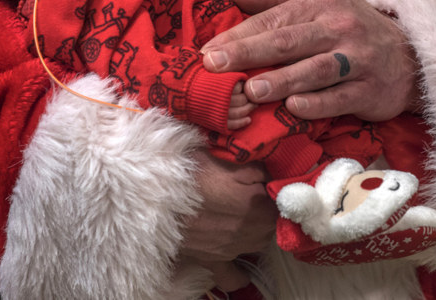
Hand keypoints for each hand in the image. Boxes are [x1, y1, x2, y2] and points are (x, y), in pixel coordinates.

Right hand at [181, 150, 276, 289]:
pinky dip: (239, 273)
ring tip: (244, 217)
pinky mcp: (211, 261)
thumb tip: (272, 175)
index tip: (264, 181)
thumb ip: (257, 168)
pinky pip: (231, 277)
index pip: (280, 201)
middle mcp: (248, 231)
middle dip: (266, 210)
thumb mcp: (228, 158)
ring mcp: (231, 249)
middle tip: (253, 195)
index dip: (273, 188)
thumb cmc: (190, 171)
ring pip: (257, 245)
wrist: (155, 194)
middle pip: (270, 223)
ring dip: (256, 232)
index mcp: (256, 205)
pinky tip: (240, 260)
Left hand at [201, 0, 421, 121]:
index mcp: (320, 3)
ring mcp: (357, 59)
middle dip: (249, 53)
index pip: (274, 19)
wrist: (411, 54)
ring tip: (251, 91)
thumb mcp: (317, 1)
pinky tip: (293, 108)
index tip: (208, 50)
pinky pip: (340, 98)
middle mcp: (339, 28)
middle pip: (289, 41)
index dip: (240, 34)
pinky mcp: (370, 90)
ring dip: (282, 81)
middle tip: (215, 65)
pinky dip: (317, 104)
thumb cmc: (352, 26)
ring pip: (315, 70)